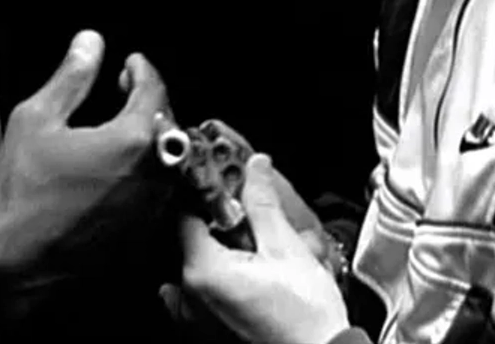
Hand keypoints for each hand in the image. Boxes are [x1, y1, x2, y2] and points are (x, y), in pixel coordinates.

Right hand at [0, 31, 173, 290]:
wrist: (14, 266)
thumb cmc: (22, 194)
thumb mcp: (37, 120)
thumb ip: (71, 78)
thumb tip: (91, 42)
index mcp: (135, 139)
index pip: (154, 89)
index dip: (141, 70)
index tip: (130, 65)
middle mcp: (157, 174)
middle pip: (167, 123)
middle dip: (147, 104)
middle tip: (123, 93)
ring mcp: (155, 210)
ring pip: (167, 161)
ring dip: (149, 141)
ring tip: (119, 133)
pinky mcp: (147, 237)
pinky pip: (158, 194)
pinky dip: (144, 176)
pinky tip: (116, 175)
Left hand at [177, 154, 349, 343]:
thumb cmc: (306, 319)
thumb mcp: (286, 249)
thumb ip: (263, 204)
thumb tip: (254, 168)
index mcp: (202, 270)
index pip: (188, 215)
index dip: (212, 198)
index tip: (233, 193)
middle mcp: (189, 298)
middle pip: (196, 243)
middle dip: (227, 232)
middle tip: (261, 234)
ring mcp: (195, 322)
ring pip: (202, 271)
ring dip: (227, 260)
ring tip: (263, 265)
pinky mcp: (207, 337)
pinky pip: (202, 301)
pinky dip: (220, 288)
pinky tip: (248, 287)